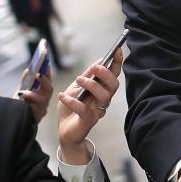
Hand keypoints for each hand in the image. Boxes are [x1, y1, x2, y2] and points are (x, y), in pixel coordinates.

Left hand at [17, 68, 53, 122]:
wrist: (15, 120)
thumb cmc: (21, 105)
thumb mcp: (22, 90)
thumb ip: (25, 81)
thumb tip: (28, 70)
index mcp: (43, 92)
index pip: (48, 80)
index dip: (48, 73)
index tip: (45, 64)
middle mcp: (45, 100)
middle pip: (49, 89)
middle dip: (44, 81)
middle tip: (37, 74)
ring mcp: (42, 109)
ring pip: (42, 100)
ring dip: (33, 95)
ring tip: (24, 92)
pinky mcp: (37, 117)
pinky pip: (35, 110)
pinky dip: (29, 105)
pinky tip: (22, 101)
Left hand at [56, 47, 122, 163]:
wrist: (64, 131)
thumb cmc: (71, 109)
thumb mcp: (76, 87)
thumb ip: (87, 76)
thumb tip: (99, 61)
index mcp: (102, 90)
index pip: (114, 75)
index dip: (117, 63)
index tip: (117, 50)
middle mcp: (103, 100)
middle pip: (113, 85)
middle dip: (106, 73)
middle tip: (94, 68)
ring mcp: (97, 111)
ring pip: (104, 96)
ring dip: (92, 85)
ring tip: (78, 80)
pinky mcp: (88, 120)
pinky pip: (84, 109)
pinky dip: (72, 101)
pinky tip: (63, 96)